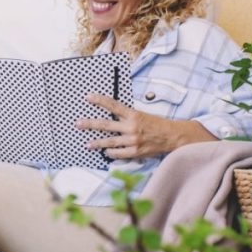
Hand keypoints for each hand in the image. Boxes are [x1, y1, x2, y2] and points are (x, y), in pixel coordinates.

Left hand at [76, 93, 214, 158]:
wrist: (172, 137)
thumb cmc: (156, 124)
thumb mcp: (142, 115)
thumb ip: (127, 116)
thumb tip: (110, 113)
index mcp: (133, 114)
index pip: (113, 105)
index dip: (100, 100)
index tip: (88, 97)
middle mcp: (131, 127)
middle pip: (106, 125)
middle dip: (90, 124)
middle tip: (78, 123)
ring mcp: (133, 141)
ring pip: (109, 142)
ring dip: (97, 143)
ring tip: (87, 144)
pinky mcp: (135, 152)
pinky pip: (118, 154)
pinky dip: (110, 153)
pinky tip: (105, 152)